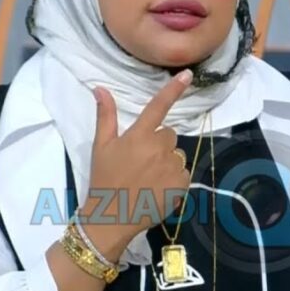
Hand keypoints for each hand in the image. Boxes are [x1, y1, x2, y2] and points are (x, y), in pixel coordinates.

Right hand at [79, 70, 193, 261]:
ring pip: (176, 155)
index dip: (173, 89)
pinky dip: (174, 180)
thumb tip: (101, 88)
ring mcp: (172, 166)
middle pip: (169, 135)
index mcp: (139, 136)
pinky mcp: (182, 184)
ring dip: (167, 162)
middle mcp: (159, 148)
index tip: (188, 74)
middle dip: (158, 144)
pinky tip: (158, 189)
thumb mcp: (101, 146)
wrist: (112, 217)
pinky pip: (183, 174)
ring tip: (148, 178)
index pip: (158, 107)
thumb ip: (105, 116)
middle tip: (141, 161)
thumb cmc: (104, 179)